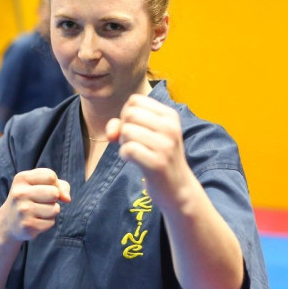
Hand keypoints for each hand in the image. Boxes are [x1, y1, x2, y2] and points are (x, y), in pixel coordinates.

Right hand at [1, 168, 70, 240]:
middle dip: (54, 198)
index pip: (50, 176)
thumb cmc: (30, 198)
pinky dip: (47, 222)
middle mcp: (20, 193)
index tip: (46, 188)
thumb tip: (67, 198)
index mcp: (21, 179)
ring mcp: (23, 210)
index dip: (54, 183)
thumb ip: (59, 185)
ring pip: (55, 209)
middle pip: (54, 192)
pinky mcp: (27, 226)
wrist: (9, 221)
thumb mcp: (39, 184)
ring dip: (51, 211)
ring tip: (38, 211)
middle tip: (42, 201)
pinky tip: (36, 220)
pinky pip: (51, 222)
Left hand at [106, 94, 193, 209]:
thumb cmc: (157, 156)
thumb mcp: (145, 134)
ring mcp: (166, 145)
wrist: (177, 188)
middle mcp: (170, 127)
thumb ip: (122, 124)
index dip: (127, 114)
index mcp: (170, 115)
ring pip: (127, 130)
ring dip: (124, 142)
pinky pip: (128, 149)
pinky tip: (133, 160)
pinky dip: (124, 154)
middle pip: (130, 113)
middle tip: (133, 141)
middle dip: (124, 127)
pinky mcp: (158, 163)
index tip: (135, 128)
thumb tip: (110, 133)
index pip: (135, 100)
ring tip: (135, 151)